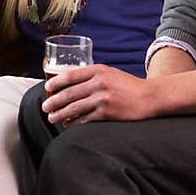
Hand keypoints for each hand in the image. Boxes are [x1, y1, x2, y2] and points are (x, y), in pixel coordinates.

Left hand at [42, 64, 159, 125]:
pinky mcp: (107, 113)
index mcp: (99, 70)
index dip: (55, 82)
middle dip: (53, 101)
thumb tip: (69, 85)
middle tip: (44, 107)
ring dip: (60, 114)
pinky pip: (85, 118)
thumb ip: (93, 76)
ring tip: (51, 117)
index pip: (70, 75)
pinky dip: (74, 122)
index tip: (47, 88)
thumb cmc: (128, 86)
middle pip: (69, 93)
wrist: (150, 97)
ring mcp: (103, 98)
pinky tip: (68, 124)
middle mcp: (100, 83)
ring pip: (74, 107)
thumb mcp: (111, 74)